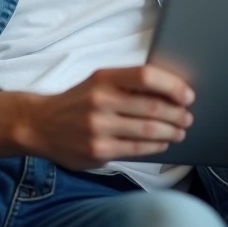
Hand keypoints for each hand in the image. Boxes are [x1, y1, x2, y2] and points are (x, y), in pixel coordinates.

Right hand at [18, 66, 194, 169]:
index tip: (187, 95)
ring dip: (171, 131)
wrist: (39, 125)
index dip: (172, 85)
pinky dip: (156, 146)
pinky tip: (163, 142)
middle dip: (177, 113)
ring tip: (180, 131)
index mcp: (103, 78)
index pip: (145, 76)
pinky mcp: (98, 150)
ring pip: (147, 130)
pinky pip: (137, 149)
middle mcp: (100, 101)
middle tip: (188, 117)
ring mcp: (98, 128)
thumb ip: (127, 84)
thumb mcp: (98, 82)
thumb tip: (170, 91)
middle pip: (152, 106)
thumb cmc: (78, 101)